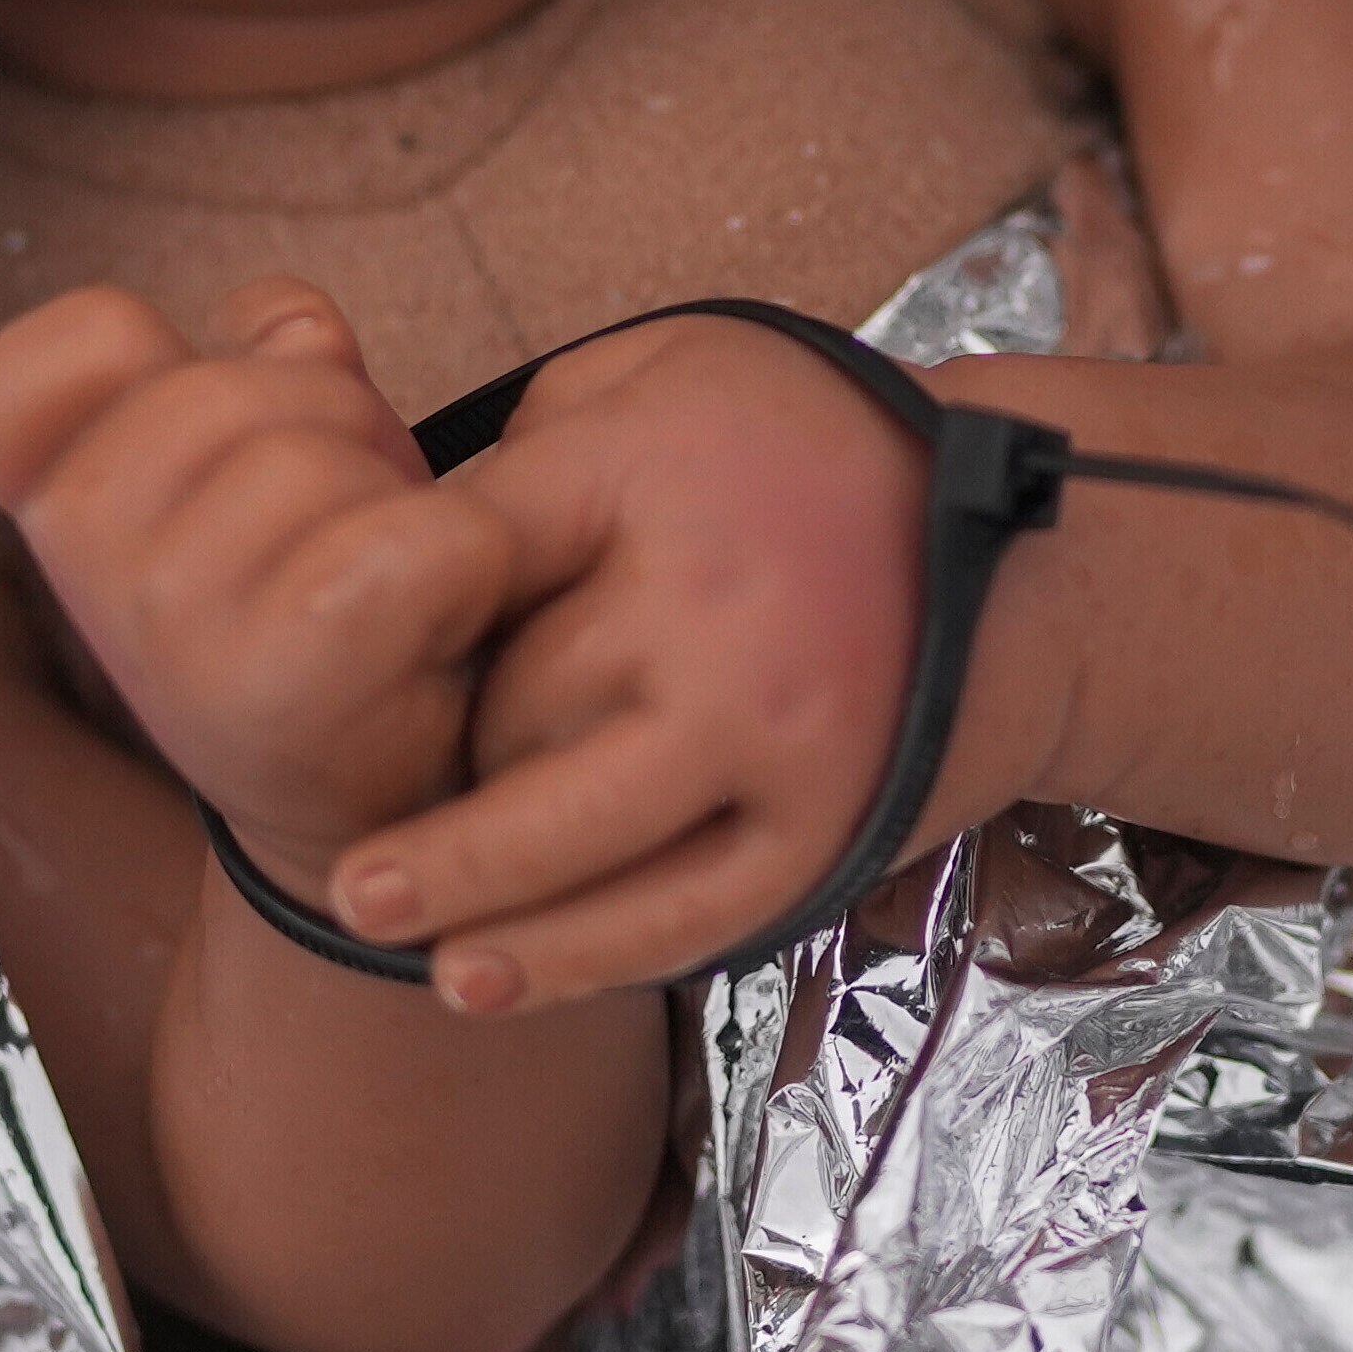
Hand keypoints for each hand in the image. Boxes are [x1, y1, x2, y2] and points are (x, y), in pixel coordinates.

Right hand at [0, 281, 520, 884]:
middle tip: (340, 519)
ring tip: (386, 579)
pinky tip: (440, 620)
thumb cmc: (314, 612)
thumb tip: (292, 324)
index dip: (126, 356)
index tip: (191, 431)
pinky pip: (420, 536)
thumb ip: (244, 368)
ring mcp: (179, 617)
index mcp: (49, 508)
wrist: (369, 823)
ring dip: (396, 495)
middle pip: (222, 381)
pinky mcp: (298, 668)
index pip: (10, 372)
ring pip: (324, 450)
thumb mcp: (242, 478)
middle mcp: (86, 568)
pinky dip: (469, 561)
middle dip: (320, 421)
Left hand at [348, 315, 1038, 1007]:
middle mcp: (710, 616)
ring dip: (465, 890)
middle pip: (511, 711)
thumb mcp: (666, 375)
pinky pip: (676, 919)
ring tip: (365, 908)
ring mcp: (770, 740)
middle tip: (380, 761)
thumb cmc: (804, 456)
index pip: (472, 554)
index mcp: (659, 479)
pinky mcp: (819, 835)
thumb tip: (404, 538)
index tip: (329, 630)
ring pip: (578, 841)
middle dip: (441, 744)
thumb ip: (540, 447)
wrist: (1023, 560)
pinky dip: (573, 958)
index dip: (389, 603)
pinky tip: (480, 977)